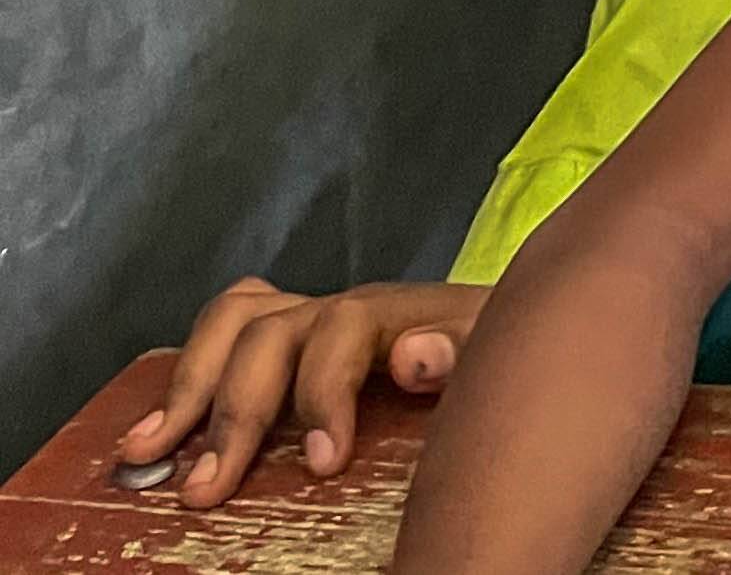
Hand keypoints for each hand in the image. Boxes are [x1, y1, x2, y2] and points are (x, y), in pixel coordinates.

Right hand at [118, 277, 485, 508]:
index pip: (345, 327)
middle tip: (211, 485)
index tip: (324, 462)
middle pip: (272, 332)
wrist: (516, 340)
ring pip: (237, 324)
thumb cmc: (500, 358)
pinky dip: (186, 375)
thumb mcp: (500, 351)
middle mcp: (347, 309)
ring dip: (189, 388)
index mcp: (400, 312)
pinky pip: (230, 334)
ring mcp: (314, 318)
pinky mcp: (293, 341)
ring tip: (151, 451)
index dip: (324, 392)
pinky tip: (158, 425)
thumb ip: (465, 351)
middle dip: (236, 411)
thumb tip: (414, 357)